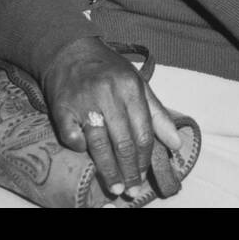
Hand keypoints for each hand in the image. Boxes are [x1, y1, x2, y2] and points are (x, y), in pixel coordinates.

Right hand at [42, 37, 181, 199]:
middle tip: (131, 190)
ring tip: (115, 187)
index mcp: (130, 87)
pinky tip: (85, 156)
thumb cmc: (107, 69)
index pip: (143, 133)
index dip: (144, 160)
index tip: (144, 177)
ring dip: (108, 171)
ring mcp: (83, 101)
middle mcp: (108, 94)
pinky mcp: (61, 108)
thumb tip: (176, 144)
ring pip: (99, 145)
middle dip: (129, 172)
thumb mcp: (137, 83)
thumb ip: (157, 114)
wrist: (68, 49)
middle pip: (123, 143)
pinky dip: (79, 149)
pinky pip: (72, 137)